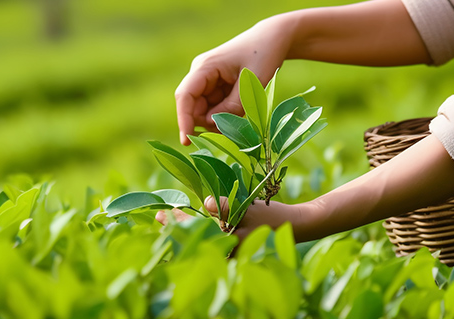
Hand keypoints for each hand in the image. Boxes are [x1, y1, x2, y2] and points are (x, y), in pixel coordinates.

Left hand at [155, 195, 301, 241]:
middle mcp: (227, 252)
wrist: (296, 226)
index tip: (163, 214)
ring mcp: (231, 251)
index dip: (178, 222)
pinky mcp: (235, 247)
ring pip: (201, 240)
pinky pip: (211, 240)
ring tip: (168, 221)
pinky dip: (199, 232)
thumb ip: (226, 206)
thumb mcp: (249, 208)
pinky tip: (192, 224)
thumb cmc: (272, 217)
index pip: (196, 233)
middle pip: (195, 240)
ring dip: (185, 230)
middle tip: (157, 218)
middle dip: (176, 228)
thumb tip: (205, 202)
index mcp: (229, 244)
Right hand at [175, 17, 291, 144]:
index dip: (184, 120)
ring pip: (205, 111)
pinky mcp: (216, 87)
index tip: (186, 141)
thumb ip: (233, 106)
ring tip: (243, 114)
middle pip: (194, 108)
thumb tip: (212, 125)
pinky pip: (215, 109)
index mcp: (204, 67)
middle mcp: (201, 74)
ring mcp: (208, 81)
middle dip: (208, 123)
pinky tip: (242, 111)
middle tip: (234, 129)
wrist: (273, 39)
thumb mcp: (252, 83)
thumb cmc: (264, 55)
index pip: (185, 96)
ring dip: (219, 120)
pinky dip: (226, 115)